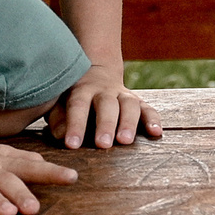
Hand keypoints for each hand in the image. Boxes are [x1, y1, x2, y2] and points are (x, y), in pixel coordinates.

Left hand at [46, 66, 163, 149]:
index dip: (75, 125)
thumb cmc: (70, 94)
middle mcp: (104, 90)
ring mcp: (123, 94)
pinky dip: (153, 120)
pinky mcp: (137, 101)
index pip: (78, 106)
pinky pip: (147, 108)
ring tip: (126, 141)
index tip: (72, 145)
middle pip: (107, 105)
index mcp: (82, 89)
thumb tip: (62, 135)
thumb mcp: (58, 101)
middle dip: (106, 124)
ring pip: (129, 105)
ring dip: (129, 123)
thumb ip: (58, 118)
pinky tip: (156, 133)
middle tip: (103, 144)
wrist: (95, 70)